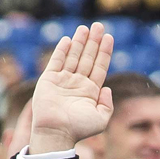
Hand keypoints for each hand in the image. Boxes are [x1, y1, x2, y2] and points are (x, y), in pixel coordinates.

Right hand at [26, 25, 116, 152]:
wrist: (56, 132)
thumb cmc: (78, 128)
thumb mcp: (101, 119)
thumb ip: (107, 104)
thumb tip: (107, 89)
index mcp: (90, 91)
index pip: (99, 66)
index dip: (104, 52)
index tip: (110, 37)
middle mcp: (77, 83)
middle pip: (87, 57)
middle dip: (94, 41)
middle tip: (99, 26)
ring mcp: (63, 80)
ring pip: (73, 56)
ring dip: (80, 42)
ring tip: (86, 28)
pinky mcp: (49, 79)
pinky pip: (57, 61)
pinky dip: (62, 50)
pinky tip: (68, 39)